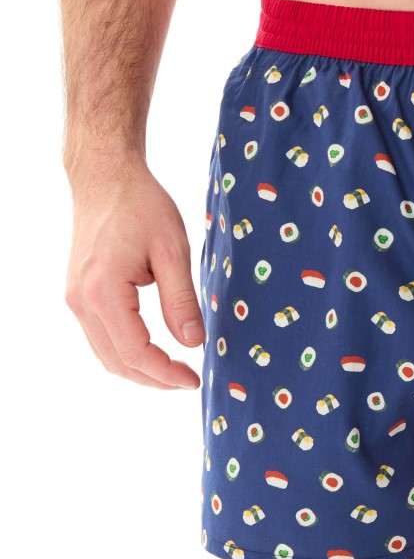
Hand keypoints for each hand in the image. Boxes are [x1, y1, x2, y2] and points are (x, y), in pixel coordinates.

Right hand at [64, 158, 204, 388]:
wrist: (105, 178)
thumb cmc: (142, 206)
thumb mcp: (173, 250)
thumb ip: (181, 300)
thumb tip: (193, 343)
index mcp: (103, 292)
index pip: (135, 352)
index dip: (166, 373)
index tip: (194, 380)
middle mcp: (80, 301)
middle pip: (116, 361)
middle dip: (154, 378)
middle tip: (189, 381)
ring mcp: (75, 298)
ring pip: (105, 353)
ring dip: (139, 369)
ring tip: (175, 370)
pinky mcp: (78, 293)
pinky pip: (100, 337)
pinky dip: (126, 351)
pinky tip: (154, 350)